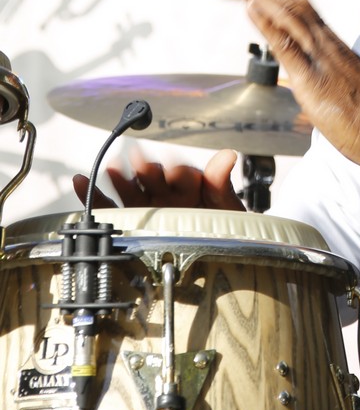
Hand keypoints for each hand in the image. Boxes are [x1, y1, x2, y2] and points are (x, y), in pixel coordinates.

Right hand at [73, 146, 243, 210]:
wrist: (219, 254)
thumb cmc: (224, 227)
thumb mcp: (227, 206)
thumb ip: (220, 184)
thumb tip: (228, 155)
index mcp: (189, 187)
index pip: (182, 175)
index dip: (180, 173)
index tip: (177, 172)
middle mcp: (165, 194)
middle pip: (153, 178)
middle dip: (148, 171)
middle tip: (142, 163)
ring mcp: (146, 206)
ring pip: (130, 190)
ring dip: (120, 178)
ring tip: (112, 169)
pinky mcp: (130, 220)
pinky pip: (109, 206)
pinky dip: (93, 195)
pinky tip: (81, 181)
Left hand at [214, 0, 359, 179]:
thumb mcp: (340, 81)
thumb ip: (321, 69)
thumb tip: (302, 71)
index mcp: (329, 43)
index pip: (297, 6)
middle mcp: (324, 42)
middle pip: (288, 2)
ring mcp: (319, 58)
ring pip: (286, 14)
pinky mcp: (312, 80)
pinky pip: (287, 46)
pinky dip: (267, 24)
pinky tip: (250, 8)